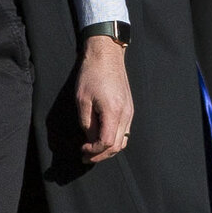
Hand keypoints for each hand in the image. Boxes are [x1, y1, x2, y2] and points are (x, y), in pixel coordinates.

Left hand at [68, 35, 133, 161]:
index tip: (81, 150)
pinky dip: (114, 139)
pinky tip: (101, 138)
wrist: (106, 55)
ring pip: (123, 140)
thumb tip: (90, 141)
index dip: (94, 151)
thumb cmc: (91, 74)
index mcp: (114, 111)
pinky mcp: (129, 108)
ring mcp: (130, 111)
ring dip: (108, 149)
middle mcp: (126, 114)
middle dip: (101, 155)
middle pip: (118, 146)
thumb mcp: (82, 100)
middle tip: (85, 157)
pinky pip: (124, 131)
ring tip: (92, 151)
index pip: (107, 143)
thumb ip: (87, 123)